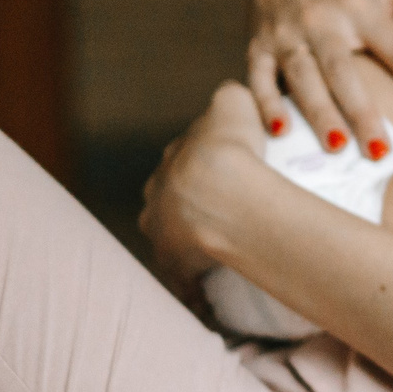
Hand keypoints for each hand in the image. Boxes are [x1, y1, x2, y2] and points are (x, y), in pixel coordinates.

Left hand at [140, 82, 274, 293]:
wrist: (224, 190)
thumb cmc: (232, 146)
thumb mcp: (234, 102)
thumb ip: (232, 96)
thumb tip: (236, 97)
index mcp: (169, 163)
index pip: (183, 164)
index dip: (205, 168)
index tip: (231, 175)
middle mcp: (156, 198)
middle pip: (173, 202)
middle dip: (191, 207)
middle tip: (230, 214)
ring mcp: (161, 233)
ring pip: (174, 240)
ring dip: (190, 245)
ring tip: (223, 250)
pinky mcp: (174, 265)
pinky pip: (184, 280)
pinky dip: (194, 288)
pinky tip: (213, 295)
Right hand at [246, 0, 392, 149]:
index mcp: (362, 4)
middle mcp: (323, 19)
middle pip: (344, 70)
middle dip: (362, 111)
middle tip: (382, 153)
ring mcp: (287, 34)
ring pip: (302, 77)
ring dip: (317, 113)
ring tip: (337, 147)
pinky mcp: (258, 46)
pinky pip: (259, 76)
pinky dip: (265, 103)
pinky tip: (279, 133)